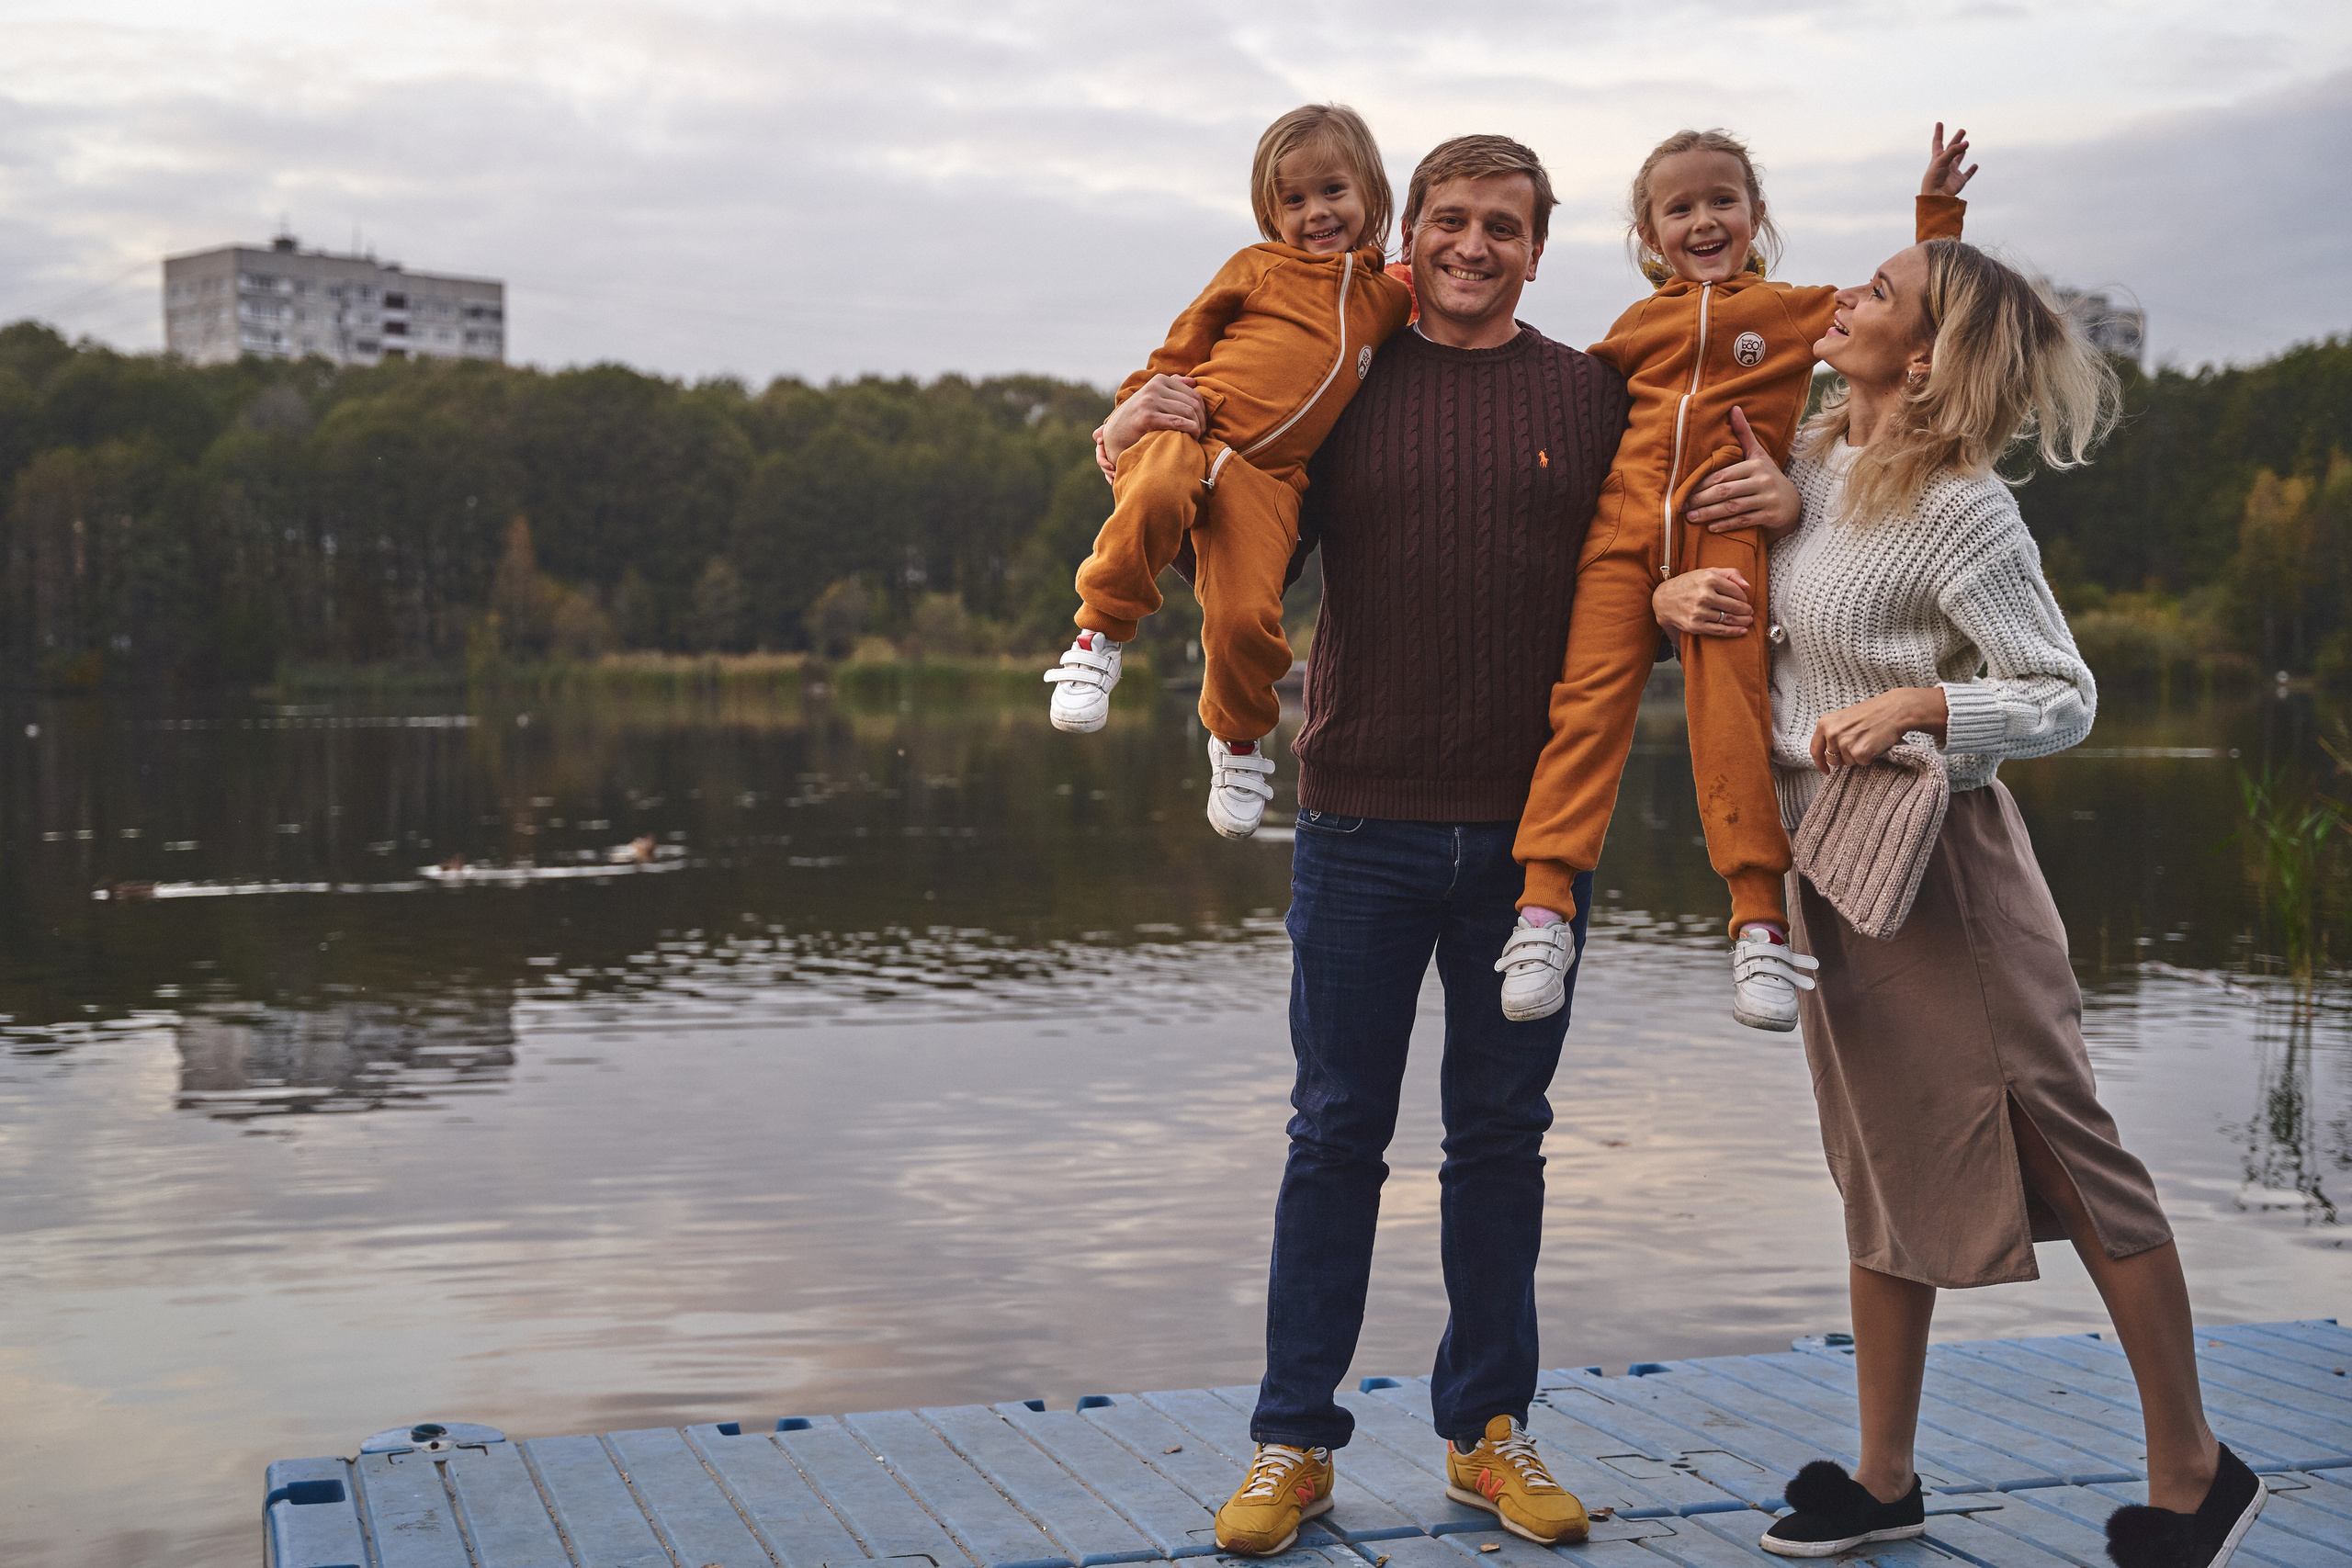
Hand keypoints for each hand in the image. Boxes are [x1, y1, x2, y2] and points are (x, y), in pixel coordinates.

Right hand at [1100, 373, 1206, 472]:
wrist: (1114, 435)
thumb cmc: (1137, 419)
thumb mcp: (1153, 399)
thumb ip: (1172, 388)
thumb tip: (1193, 381)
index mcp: (1159, 380)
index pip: (1194, 393)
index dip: (1203, 411)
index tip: (1202, 424)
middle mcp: (1154, 387)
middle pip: (1193, 403)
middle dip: (1202, 420)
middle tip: (1201, 434)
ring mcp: (1150, 401)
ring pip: (1188, 412)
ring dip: (1197, 427)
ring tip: (1196, 437)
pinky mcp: (1147, 417)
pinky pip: (1179, 422)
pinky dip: (1190, 431)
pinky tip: (1190, 439)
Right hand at [1653, 567, 1753, 637]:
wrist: (1662, 599)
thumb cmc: (1688, 584)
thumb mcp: (1706, 572)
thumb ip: (1729, 573)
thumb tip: (1747, 587)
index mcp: (1709, 579)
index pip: (1736, 591)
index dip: (1744, 597)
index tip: (1745, 601)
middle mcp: (1704, 595)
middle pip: (1734, 606)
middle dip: (1746, 611)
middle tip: (1749, 612)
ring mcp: (1699, 611)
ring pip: (1729, 619)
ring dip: (1742, 621)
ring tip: (1748, 621)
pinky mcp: (1695, 625)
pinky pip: (1719, 630)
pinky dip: (1733, 632)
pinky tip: (1742, 631)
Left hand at [1686, 407, 1799, 538]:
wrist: (1793, 503)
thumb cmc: (1767, 476)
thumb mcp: (1758, 454)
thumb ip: (1744, 434)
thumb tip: (1733, 408)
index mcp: (1755, 465)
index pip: (1723, 475)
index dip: (1702, 484)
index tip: (1684, 490)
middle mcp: (1762, 481)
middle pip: (1725, 491)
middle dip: (1701, 499)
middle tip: (1682, 506)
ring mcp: (1767, 499)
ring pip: (1732, 507)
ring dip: (1708, 514)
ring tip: (1690, 517)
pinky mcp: (1770, 516)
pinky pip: (1744, 521)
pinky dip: (1726, 525)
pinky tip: (1710, 528)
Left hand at [1809, 687, 1949, 772]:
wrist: (1895, 709)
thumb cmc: (1872, 713)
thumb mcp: (1844, 719)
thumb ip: (1832, 734)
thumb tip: (1827, 755)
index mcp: (1824, 723)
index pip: (1815, 749)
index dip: (1819, 762)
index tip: (1825, 770)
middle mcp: (1831, 733)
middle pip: (1832, 759)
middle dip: (1844, 758)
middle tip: (1858, 744)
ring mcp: (1845, 743)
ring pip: (1848, 762)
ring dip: (1858, 756)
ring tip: (1868, 739)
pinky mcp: (1860, 752)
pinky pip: (1862, 763)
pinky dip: (1870, 757)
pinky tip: (1875, 743)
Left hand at [1921, 122, 1976, 197]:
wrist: (1936, 196)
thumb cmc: (1934, 178)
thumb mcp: (1942, 160)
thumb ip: (1953, 150)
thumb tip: (1966, 143)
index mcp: (1937, 158)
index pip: (1937, 142)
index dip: (1939, 133)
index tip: (1939, 123)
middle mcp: (1944, 164)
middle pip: (1951, 148)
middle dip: (1956, 139)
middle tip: (1962, 130)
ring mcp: (1952, 172)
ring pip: (1958, 159)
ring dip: (1962, 152)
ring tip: (1966, 143)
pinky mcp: (1959, 181)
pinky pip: (1967, 174)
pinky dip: (1971, 170)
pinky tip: (1975, 165)